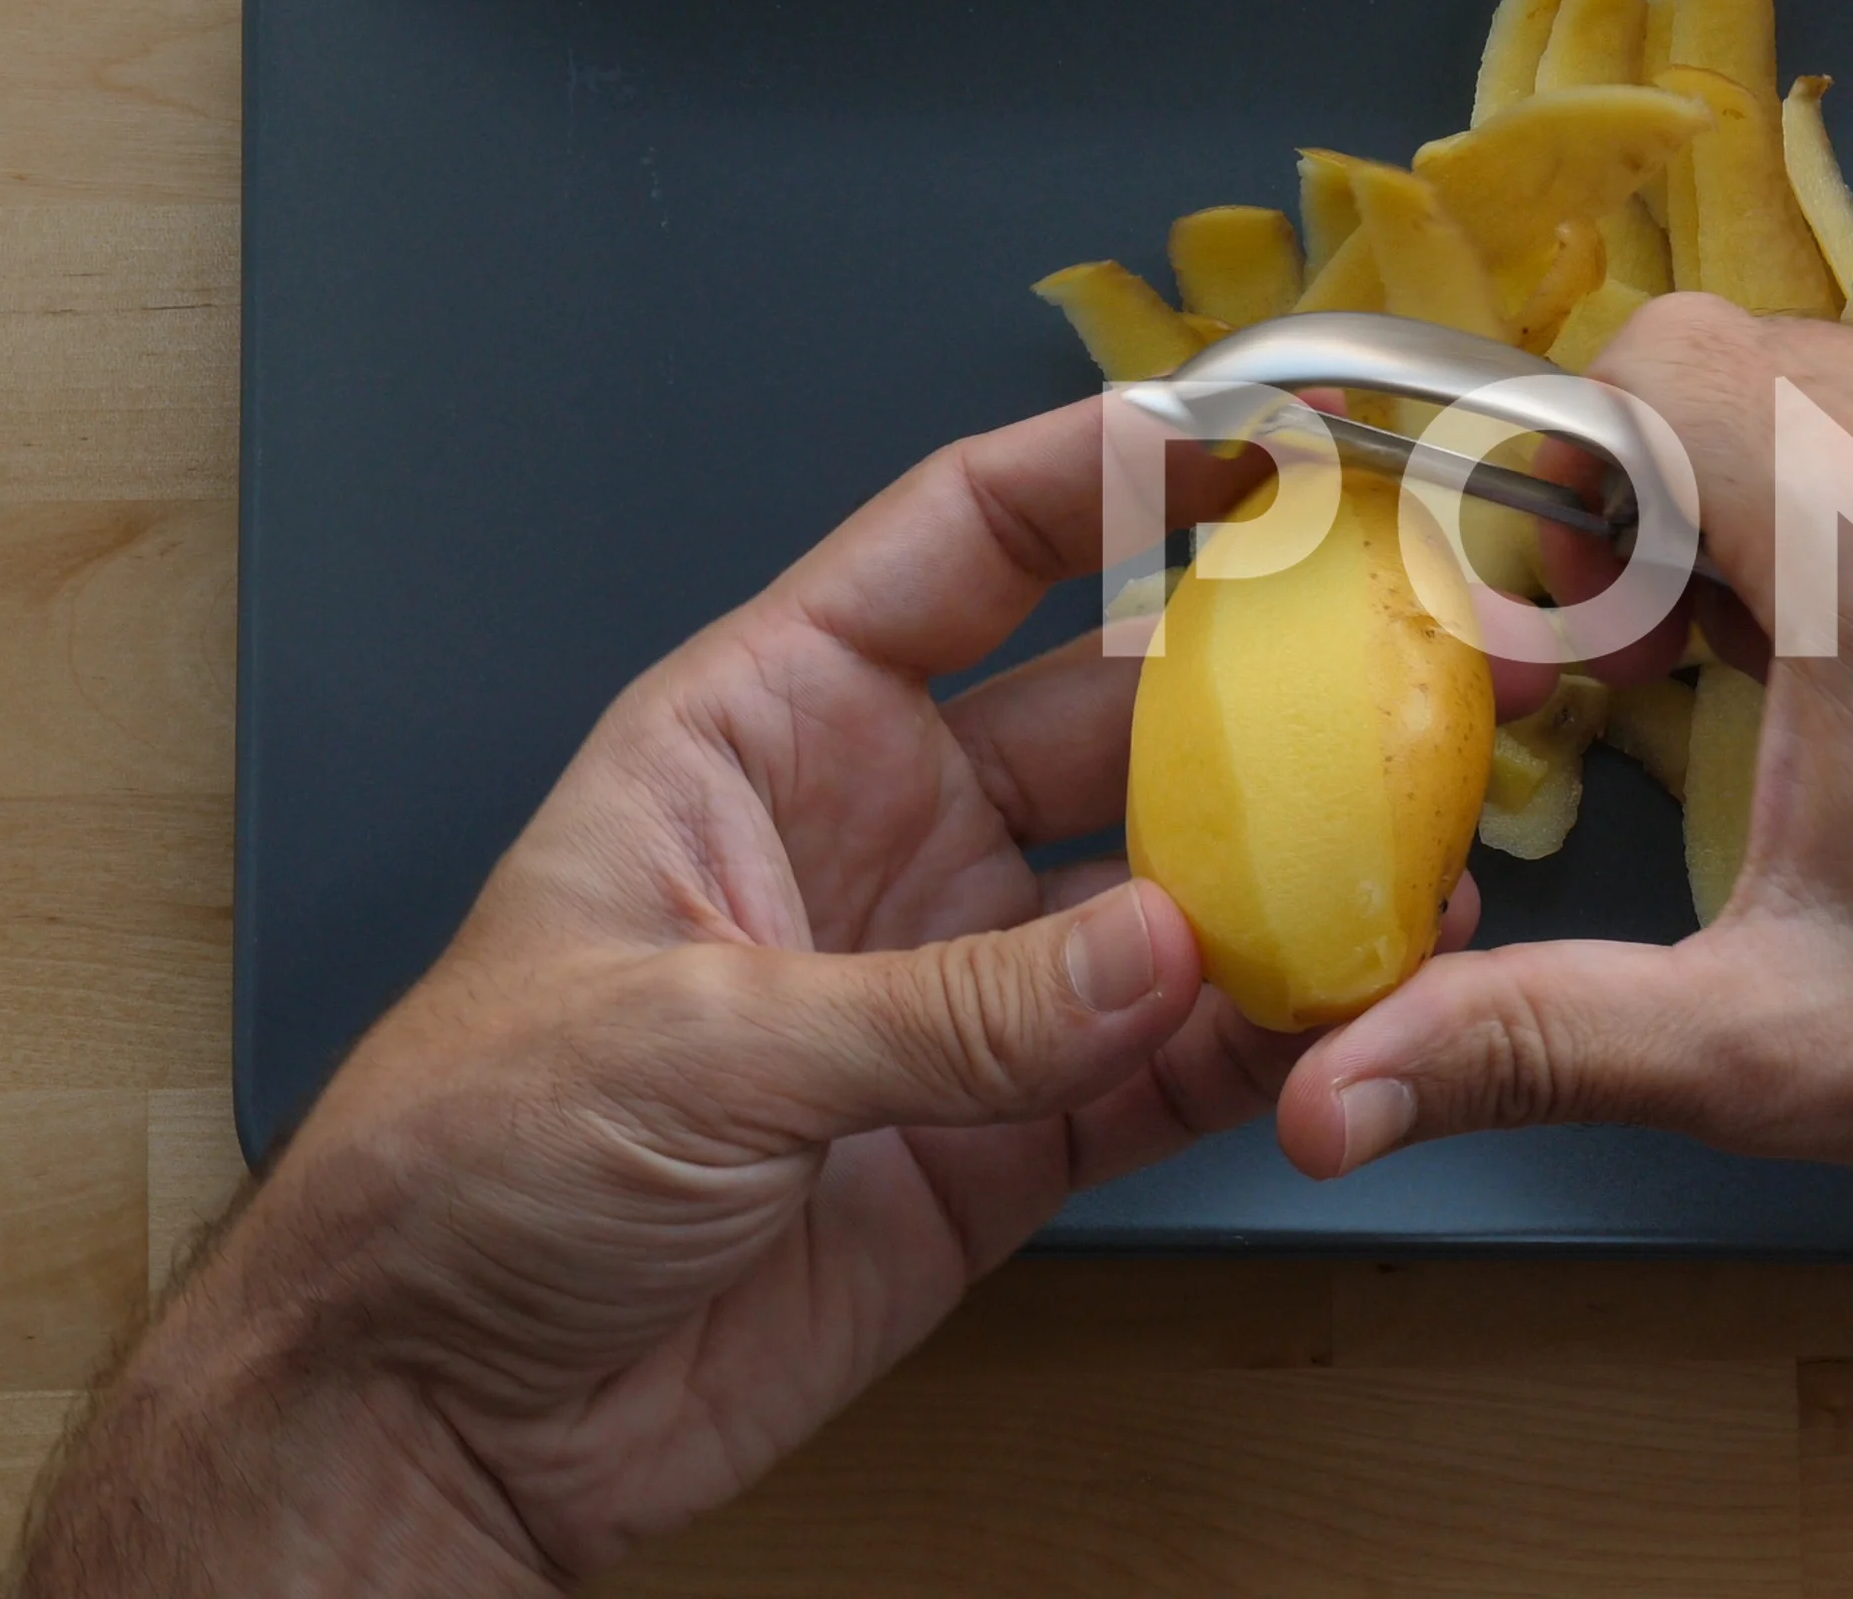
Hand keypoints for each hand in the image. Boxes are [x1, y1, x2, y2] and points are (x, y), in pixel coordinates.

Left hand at [17, 400, 1464, 1592]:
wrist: (440, 1415)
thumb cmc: (469, 1167)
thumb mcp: (691, 1044)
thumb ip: (944, 1005)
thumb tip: (1161, 953)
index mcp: (767, 729)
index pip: (960, 546)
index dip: (1106, 472)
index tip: (1252, 437)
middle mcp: (882, 829)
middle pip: (1109, 712)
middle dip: (1255, 685)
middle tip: (1397, 665)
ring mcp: (958, 981)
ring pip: (1166, 890)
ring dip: (1285, 877)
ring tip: (1412, 861)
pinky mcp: (1003, 1134)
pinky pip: (1164, 1064)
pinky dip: (1263, 1042)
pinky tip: (1353, 1011)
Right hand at [1280, 295, 1852, 1199]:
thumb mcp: (1779, 1044)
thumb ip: (1530, 1038)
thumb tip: (1340, 1094)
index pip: (1648, 364)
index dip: (1572, 482)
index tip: (1581, 619)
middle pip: (1756, 368)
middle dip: (1675, 497)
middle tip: (1680, 666)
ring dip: (1813, 499)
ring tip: (1827, 681)